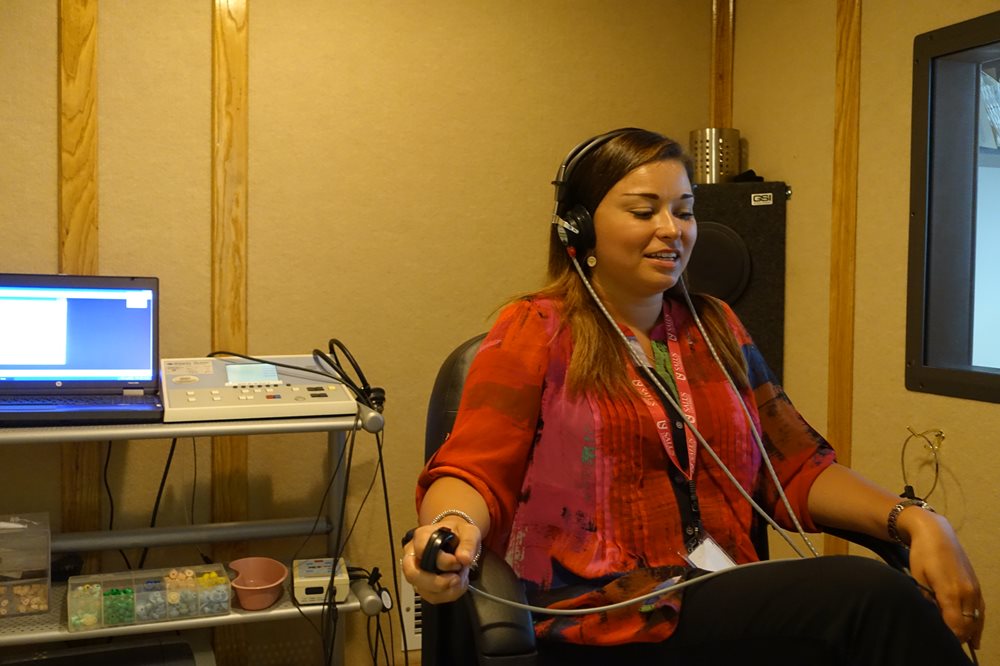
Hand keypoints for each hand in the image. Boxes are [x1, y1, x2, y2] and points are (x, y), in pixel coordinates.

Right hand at [400, 518, 481, 604]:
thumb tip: (464, 558)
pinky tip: (458, 585)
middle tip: (456, 579)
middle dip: (436, 582)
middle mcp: (414, 554)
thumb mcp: (469, 532)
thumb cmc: (458, 534)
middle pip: (412, 574)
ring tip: (461, 579)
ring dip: (446, 590)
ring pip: (422, 589)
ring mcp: (416, 571)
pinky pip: (431, 596)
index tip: (458, 561)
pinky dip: (448, 595)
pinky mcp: (423, 584)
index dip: (441, 560)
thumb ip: (468, 543)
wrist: (457, 540)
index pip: (421, 549)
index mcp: (422, 536)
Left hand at [901, 509, 984, 647]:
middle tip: (948, 643)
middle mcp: (967, 593)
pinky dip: (978, 623)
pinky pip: (980, 610)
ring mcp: (974, 588)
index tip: (942, 641)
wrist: (936, 533)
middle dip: (959, 636)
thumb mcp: (918, 578)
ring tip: (964, 644)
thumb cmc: (922, 554)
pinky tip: (975, 636)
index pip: (955, 626)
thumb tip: (931, 616)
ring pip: (977, 619)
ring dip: (970, 632)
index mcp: (951, 592)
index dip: (949, 636)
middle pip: (967, 625)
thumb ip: (926, 600)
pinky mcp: (976, 584)